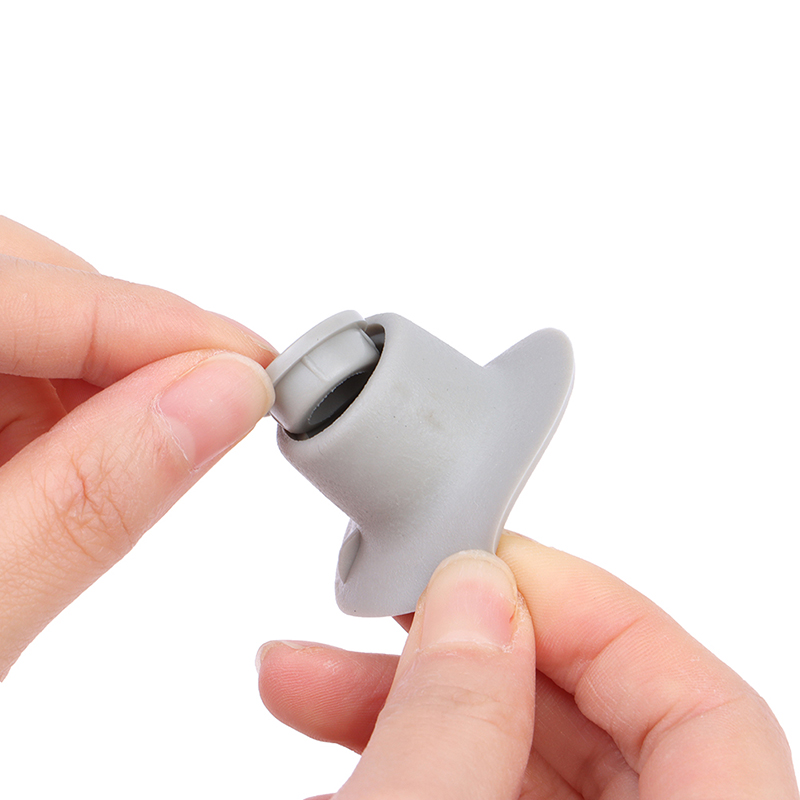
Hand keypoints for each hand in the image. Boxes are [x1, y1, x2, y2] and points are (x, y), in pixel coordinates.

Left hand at [0, 216, 274, 677]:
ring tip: (126, 459)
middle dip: (128, 341)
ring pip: (23, 311)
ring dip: (102, 375)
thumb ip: (95, 497)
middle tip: (209, 411)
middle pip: (15, 275)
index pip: (9, 295)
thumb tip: (219, 400)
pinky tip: (73, 458)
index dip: (148, 321)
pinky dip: (67, 400)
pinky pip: (11, 359)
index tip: (248, 364)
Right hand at [257, 533, 798, 798]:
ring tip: (299, 669)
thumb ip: (455, 721)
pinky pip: (484, 783)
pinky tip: (322, 723)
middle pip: (609, 717)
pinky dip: (408, 746)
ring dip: (414, 695)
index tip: (483, 563)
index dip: (593, 612)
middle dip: (476, 646)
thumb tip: (473, 590)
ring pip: (529, 749)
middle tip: (385, 604)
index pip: (704, 704)